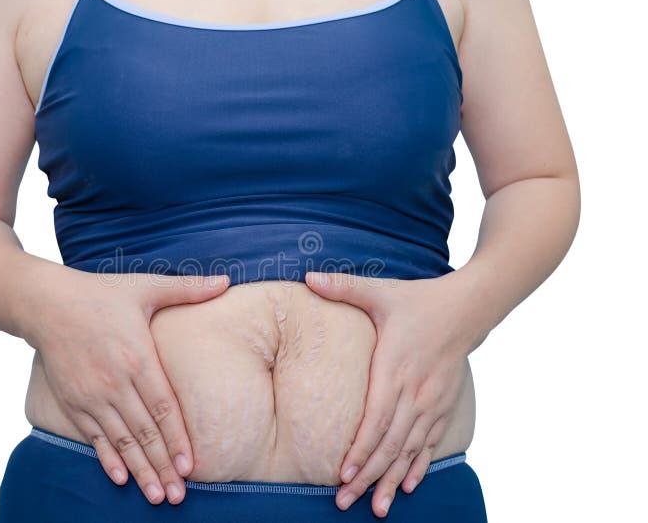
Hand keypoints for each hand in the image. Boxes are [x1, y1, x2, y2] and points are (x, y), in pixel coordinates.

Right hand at [18, 267, 229, 505]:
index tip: (191, 466)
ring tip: (156, 496)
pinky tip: (121, 479)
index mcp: (137, 356)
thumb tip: (227, 281)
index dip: (177, 439)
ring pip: (121, 441)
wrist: (45, 302)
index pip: (163, 408)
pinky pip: (93, 436)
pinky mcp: (72, 401)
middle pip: (144, 433)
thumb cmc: (100, 293)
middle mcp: (114, 382)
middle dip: (162, 467)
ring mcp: (91, 395)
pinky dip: (108, 459)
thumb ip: (187, 289)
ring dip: (139, 471)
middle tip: (178, 496)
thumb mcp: (145, 286)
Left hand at [304, 271, 487, 517]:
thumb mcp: (381, 291)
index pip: (376, 419)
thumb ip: (344, 288)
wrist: (470, 308)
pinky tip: (409, 487)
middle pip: (390, 444)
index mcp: (395, 368)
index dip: (360, 449)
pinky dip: (418, 467)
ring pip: (410, 451)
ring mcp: (433, 403)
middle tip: (345, 503)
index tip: (342, 473)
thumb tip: (307, 277)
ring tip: (377, 508)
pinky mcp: (444, 406)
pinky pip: (430, 444)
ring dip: (392, 481)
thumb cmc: (420, 301)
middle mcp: (416, 392)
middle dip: (367, 476)